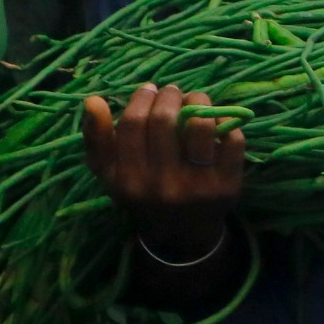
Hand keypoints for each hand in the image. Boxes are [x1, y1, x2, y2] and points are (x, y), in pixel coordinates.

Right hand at [83, 83, 245, 260]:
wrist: (181, 234)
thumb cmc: (142, 192)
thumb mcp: (111, 173)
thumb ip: (97, 139)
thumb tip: (92, 100)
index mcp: (129, 180)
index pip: (133, 125)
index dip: (141, 99)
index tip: (148, 89)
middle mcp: (162, 184)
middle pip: (165, 120)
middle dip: (169, 95)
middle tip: (172, 91)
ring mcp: (197, 186)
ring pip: (201, 125)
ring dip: (199, 101)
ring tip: (194, 99)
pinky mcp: (228, 185)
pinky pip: (232, 140)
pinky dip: (225, 123)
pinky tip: (214, 121)